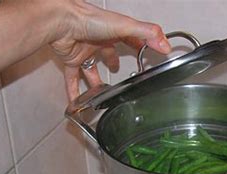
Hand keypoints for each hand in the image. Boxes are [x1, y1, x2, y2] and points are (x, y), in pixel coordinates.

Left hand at [48, 0, 170, 100]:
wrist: (61, 22)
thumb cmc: (88, 19)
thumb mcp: (125, 25)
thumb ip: (147, 33)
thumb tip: (165, 45)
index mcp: (112, 30)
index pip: (129, 38)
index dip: (138, 45)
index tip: (145, 53)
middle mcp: (98, 40)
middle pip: (108, 53)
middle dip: (114, 62)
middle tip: (120, 73)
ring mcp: (84, 51)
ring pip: (92, 69)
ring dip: (97, 82)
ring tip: (103, 95)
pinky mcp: (71, 60)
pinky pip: (73, 79)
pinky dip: (74, 91)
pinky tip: (77, 102)